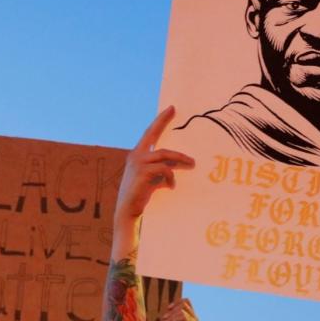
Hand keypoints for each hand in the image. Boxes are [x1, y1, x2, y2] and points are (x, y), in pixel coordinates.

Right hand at [114, 107, 194, 223]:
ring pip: (164, 154)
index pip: (149, 134)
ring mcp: (138, 163)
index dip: (159, 121)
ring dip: (180, 158)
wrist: (127, 211)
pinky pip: (164, 169)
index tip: (170, 109)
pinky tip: (173, 186)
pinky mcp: (142, 173)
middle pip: (152, 134)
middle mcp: (135, 155)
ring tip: (192, 164)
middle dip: (162, 121)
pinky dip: (171, 177)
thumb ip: (161, 172)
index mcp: (137, 155)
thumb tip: (175, 170)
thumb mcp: (152, 181)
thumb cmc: (140, 197)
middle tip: (174, 110)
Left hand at [157, 298, 197, 320]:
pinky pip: (183, 317)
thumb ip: (171, 311)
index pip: (186, 301)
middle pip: (183, 305)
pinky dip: (175, 319)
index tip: (168, 308)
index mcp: (190, 314)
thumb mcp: (169, 320)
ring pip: (182, 311)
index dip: (177, 302)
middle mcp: (194, 317)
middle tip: (163, 318)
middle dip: (171, 311)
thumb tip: (167, 305)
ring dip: (171, 316)